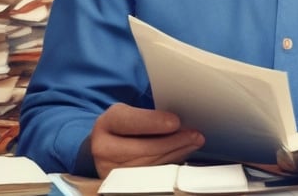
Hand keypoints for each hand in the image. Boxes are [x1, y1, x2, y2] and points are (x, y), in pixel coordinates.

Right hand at [89, 103, 204, 177]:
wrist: (107, 146)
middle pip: (143, 148)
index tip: (175, 121)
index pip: (130, 122)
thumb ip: (148, 116)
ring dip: (176, 153)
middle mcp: (103, 148)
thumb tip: (178, 121)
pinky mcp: (121, 185)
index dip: (153, 122)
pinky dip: (170, 163)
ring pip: (150, 164)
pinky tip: (182, 153)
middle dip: (173, 141)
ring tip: (193, 143)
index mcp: (106, 123)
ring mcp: (111, 170)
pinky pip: (151, 175)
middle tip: (195, 135)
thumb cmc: (124, 126)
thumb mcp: (130, 112)